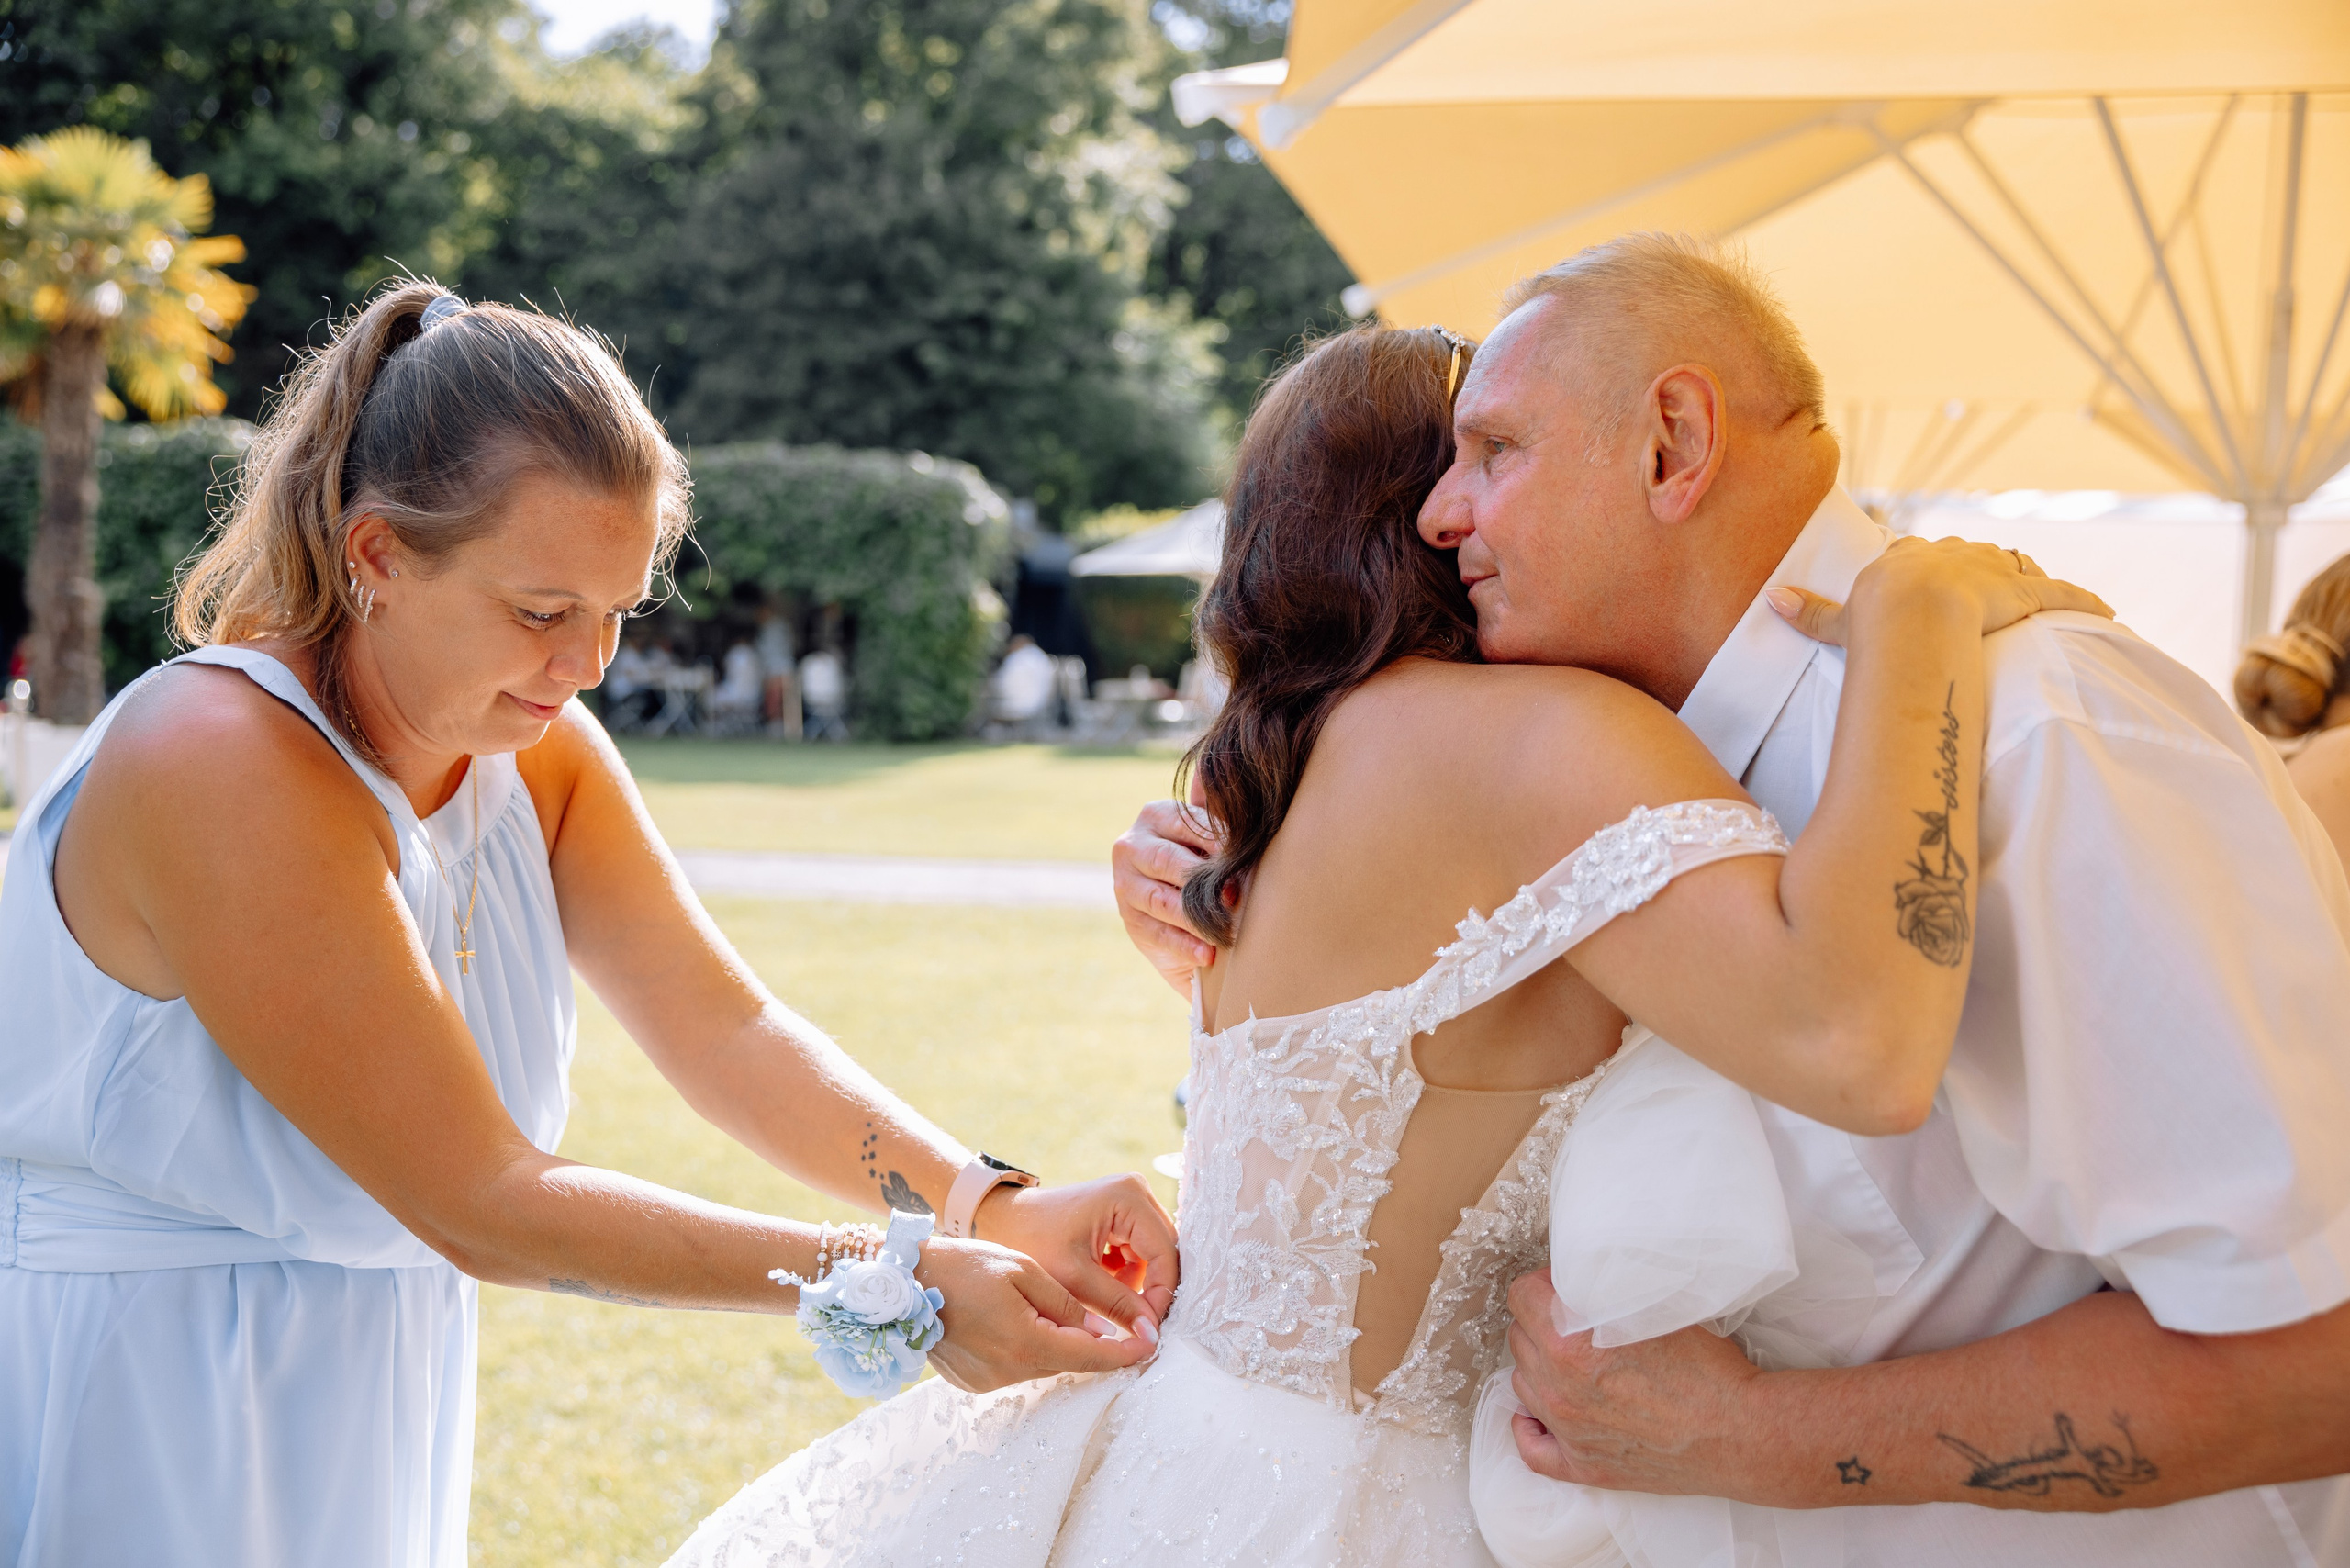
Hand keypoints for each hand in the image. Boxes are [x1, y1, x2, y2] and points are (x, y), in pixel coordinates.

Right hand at [914, 1231, 1157, 1393]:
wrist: (902, 1282)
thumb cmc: (964, 1265)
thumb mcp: (1024, 1271)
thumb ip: (1066, 1305)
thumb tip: (1099, 1331)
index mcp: (1027, 1344)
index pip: (1090, 1358)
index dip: (1125, 1353)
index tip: (1151, 1344)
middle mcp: (1008, 1374)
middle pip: (1066, 1363)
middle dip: (1090, 1344)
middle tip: (1109, 1318)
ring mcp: (987, 1382)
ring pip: (1040, 1365)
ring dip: (1054, 1343)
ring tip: (1044, 1308)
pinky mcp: (972, 1382)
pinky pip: (1014, 1368)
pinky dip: (1026, 1348)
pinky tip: (1012, 1321)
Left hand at [976, 1174, 1178, 1337]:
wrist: (1004, 1222)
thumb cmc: (1032, 1242)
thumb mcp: (1076, 1279)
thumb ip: (1118, 1306)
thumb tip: (1153, 1335)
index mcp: (1128, 1198)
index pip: (1164, 1253)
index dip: (1162, 1294)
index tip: (1150, 1329)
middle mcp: (1136, 1191)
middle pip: (1164, 1252)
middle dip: (1152, 1290)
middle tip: (1138, 1325)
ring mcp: (1131, 1200)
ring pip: (1153, 1255)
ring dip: (1139, 1284)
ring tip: (1112, 1304)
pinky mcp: (1123, 1213)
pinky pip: (1140, 1250)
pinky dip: (1127, 1274)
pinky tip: (1105, 1286)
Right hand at [1112, 798, 1223, 997]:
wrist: (1188, 911)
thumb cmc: (1208, 861)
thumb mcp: (1210, 836)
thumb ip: (1217, 811)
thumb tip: (1221, 777)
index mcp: (1156, 815)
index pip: (1186, 823)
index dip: (1215, 841)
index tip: (1240, 857)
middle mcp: (1132, 846)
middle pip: (1167, 860)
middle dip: (1202, 879)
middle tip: (1233, 896)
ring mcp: (1126, 886)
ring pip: (1161, 900)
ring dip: (1195, 916)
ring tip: (1223, 928)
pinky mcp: (1132, 922)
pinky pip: (1158, 934)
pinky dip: (1185, 945)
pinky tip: (1208, 953)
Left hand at [1503, 1269, 1767, 1499]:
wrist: (1741, 1432)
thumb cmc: (1707, 1369)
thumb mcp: (1653, 1307)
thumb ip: (1605, 1292)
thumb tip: (1582, 1281)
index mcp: (1569, 1345)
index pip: (1522, 1297)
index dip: (1542, 1284)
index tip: (1562, 1287)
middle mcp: (1560, 1390)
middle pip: (1520, 1338)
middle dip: (1541, 1322)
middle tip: (1572, 1321)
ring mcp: (1569, 1432)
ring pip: (1524, 1385)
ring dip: (1540, 1368)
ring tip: (1571, 1362)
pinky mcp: (1585, 1467)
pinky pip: (1532, 1450)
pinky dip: (1532, 1429)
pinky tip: (1541, 1414)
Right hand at [1768, 536, 2113, 647]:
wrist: (1914, 618)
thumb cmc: (1875, 621)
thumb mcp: (1842, 619)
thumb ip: (1813, 613)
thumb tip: (1772, 598)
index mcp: (1910, 558)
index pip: (1922, 551)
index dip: (1929, 564)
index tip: (1934, 576)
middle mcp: (1955, 555)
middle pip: (1974, 555)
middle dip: (1984, 569)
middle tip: (1992, 592)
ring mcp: (1993, 572)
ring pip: (2019, 570)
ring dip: (2033, 584)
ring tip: (2044, 599)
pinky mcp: (2028, 595)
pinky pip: (2063, 596)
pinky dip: (2085, 603)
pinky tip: (2105, 611)